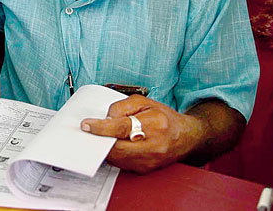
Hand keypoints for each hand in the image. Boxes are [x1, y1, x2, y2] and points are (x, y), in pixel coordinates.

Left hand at [80, 95, 202, 173]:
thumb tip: (105, 118)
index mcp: (155, 125)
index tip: (87, 125)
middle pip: (117, 147)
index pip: (121, 128)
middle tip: (90, 131)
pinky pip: (121, 164)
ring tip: (102, 136)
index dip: (101, 127)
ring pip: (117, 158)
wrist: (186, 137)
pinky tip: (112, 144)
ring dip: (105, 147)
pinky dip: (113, 154)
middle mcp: (153, 146)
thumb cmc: (165, 118)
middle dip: (100, 139)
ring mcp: (149, 161)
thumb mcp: (144, 102)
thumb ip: (122, 107)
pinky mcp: (145, 169)